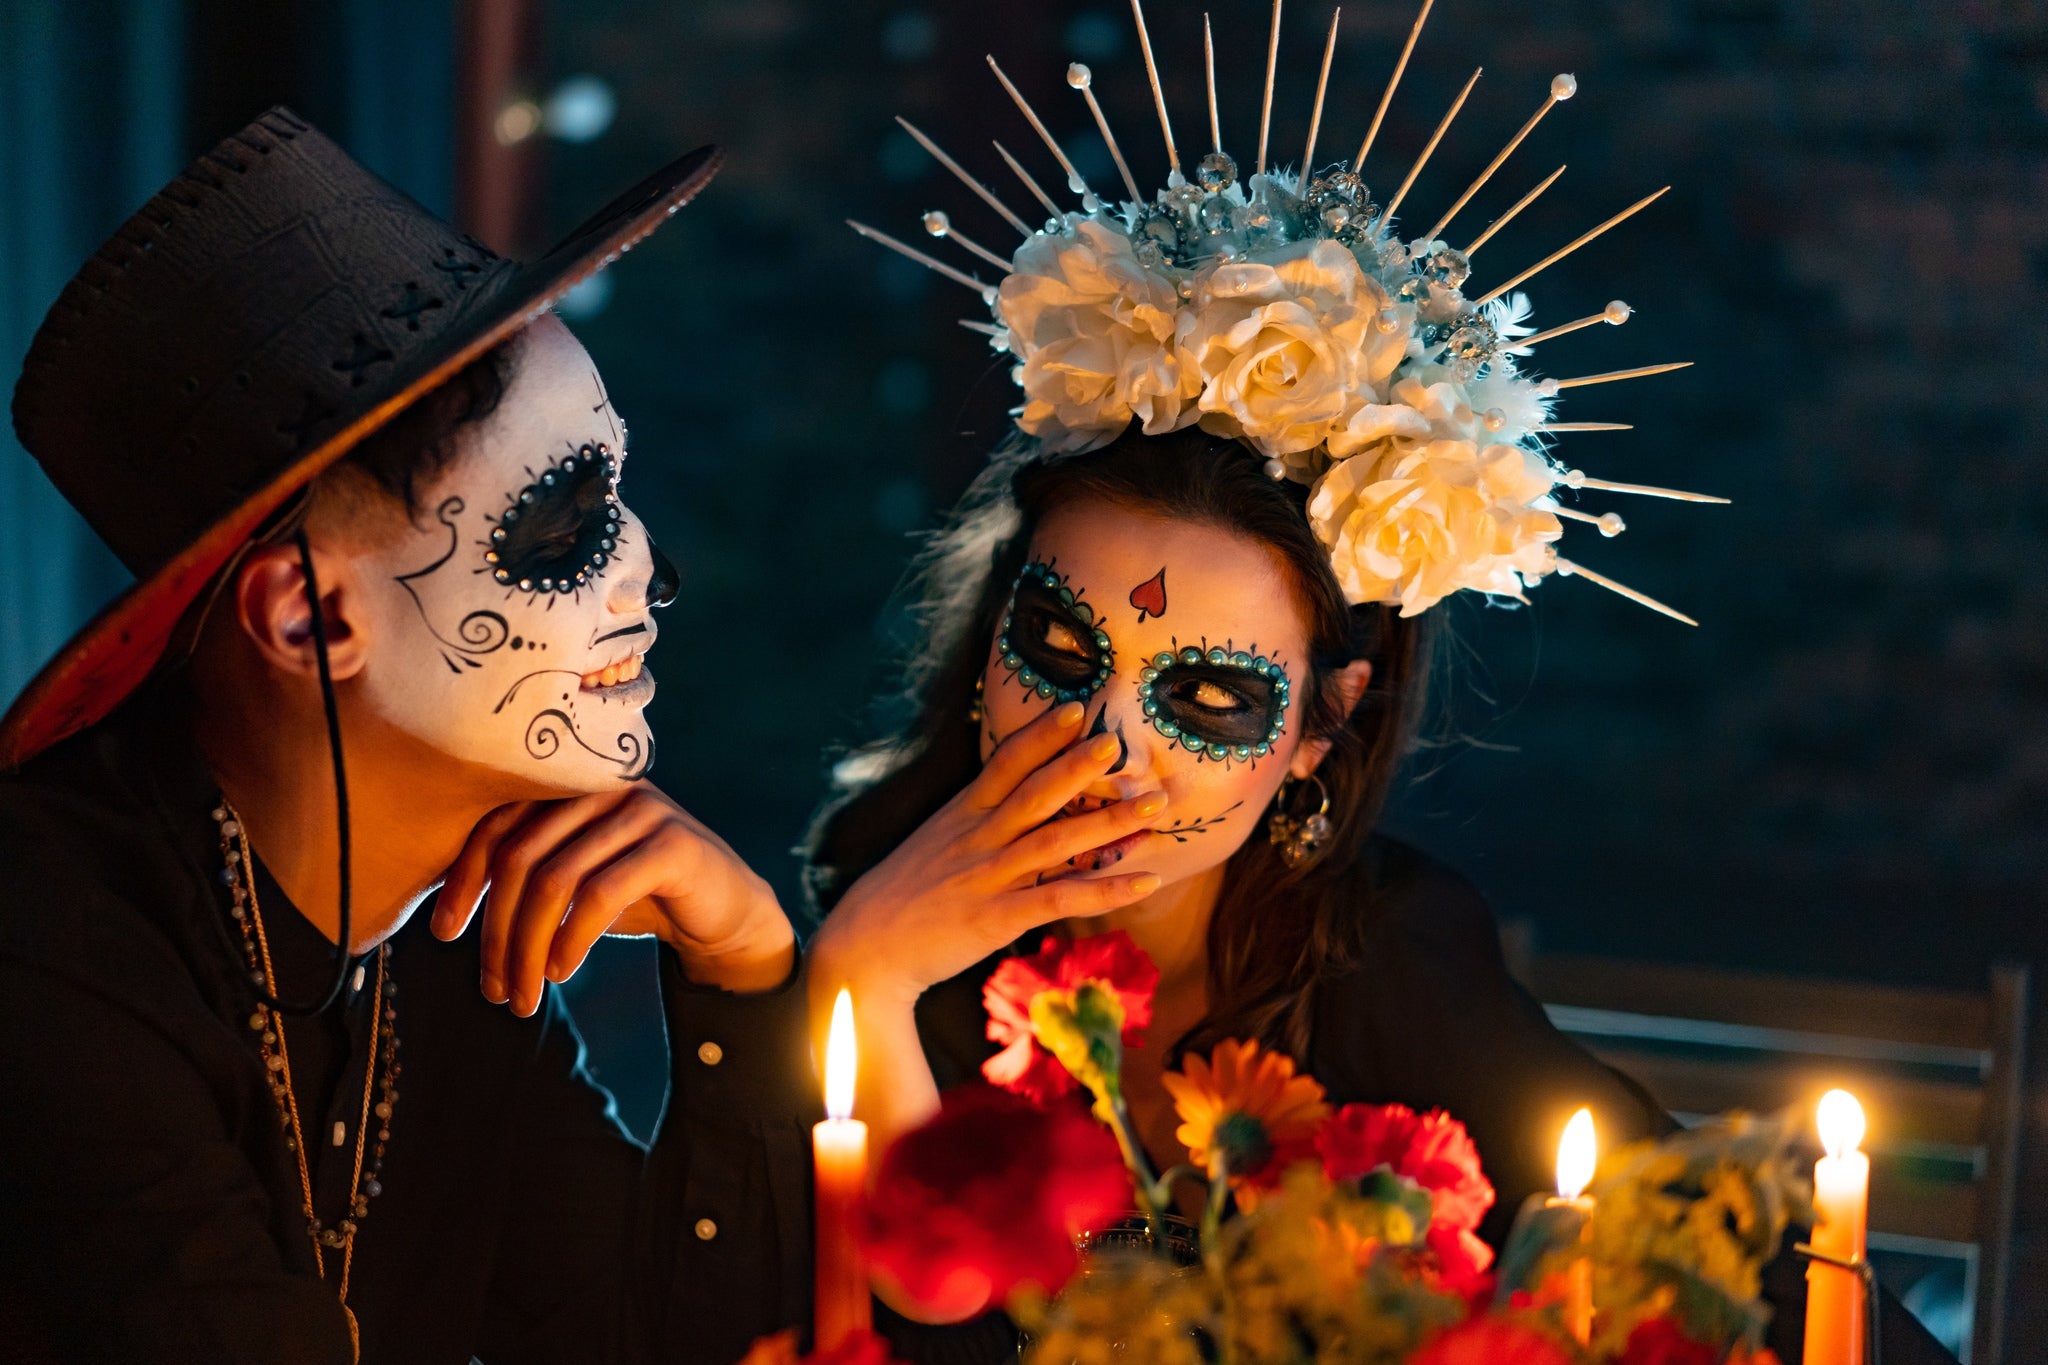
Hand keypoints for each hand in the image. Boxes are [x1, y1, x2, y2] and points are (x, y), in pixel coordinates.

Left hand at [431, 782, 795, 1013]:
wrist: (724, 912)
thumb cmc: (636, 896)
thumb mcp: (572, 880)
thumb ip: (523, 876)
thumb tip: (447, 914)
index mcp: (569, 782)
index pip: (496, 823)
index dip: (463, 879)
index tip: (444, 933)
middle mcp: (601, 784)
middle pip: (521, 856)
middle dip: (497, 931)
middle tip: (493, 989)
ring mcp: (641, 809)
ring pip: (555, 880)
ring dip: (529, 949)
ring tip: (524, 996)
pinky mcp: (673, 844)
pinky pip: (600, 894)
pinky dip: (571, 940)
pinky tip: (562, 972)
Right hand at [808, 700, 1165, 1009]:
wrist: (862, 950)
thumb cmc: (901, 896)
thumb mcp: (933, 843)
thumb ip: (973, 822)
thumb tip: (1011, 805)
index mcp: (961, 815)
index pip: (1004, 763)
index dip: (1040, 735)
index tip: (1074, 707)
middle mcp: (978, 839)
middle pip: (1036, 794)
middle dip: (1079, 766)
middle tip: (1119, 743)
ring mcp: (990, 878)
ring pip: (1058, 843)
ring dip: (1110, 822)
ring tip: (1155, 804)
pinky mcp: (999, 919)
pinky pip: (1063, 899)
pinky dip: (1107, 890)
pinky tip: (1146, 881)